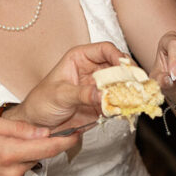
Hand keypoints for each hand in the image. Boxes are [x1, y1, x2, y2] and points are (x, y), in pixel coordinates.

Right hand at [0, 117, 79, 175]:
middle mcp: (13, 172)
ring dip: (22, 157)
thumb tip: (43, 132)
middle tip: (15, 138)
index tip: (77, 132)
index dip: (66, 140)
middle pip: (39, 155)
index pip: (47, 147)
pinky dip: (15, 169)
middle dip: (35, 145)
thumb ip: (18, 128)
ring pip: (29, 166)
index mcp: (8, 153)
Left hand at [10, 41, 126, 129]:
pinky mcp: (103, 104)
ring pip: (122, 85)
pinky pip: (119, 102)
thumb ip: (81, 94)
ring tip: (137, 98)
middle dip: (129, 75)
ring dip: (131, 91)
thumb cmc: (41, 102)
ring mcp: (99, 87)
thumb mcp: (60, 95)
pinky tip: (130, 109)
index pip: (105, 50)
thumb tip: (102, 95)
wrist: (37, 125)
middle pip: (118, 66)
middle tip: (138, 85)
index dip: (118, 56)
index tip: (127, 68)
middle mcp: (93, 70)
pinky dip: (126, 105)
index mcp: (80, 58)